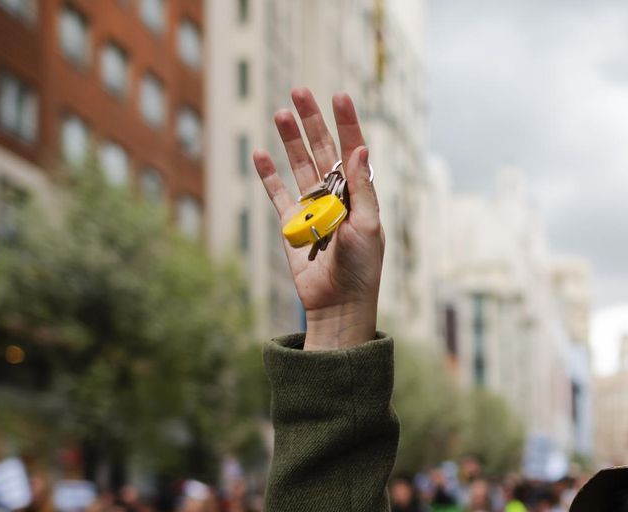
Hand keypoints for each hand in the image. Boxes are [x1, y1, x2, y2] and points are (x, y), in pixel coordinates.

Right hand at [253, 89, 382, 349]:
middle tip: (300, 92)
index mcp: (358, 194)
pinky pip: (277, 194)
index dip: (346, 123)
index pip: (352, 150)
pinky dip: (268, 174)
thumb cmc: (360, 268)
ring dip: (290, 140)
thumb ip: (362, 188)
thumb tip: (360, 149)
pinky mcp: (291, 224)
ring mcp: (312, 208)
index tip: (339, 96)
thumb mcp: (368, 226)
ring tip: (280, 113)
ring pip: (299, 165)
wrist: (338, 303)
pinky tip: (260, 153)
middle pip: (322, 149)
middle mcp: (336, 196)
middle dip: (312, 121)